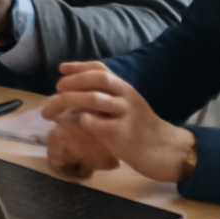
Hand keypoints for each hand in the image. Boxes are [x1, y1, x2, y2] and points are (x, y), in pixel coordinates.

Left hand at [40, 61, 195, 182]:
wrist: (167, 152)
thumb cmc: (142, 130)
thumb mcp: (128, 107)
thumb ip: (108, 99)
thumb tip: (75, 95)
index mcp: (126, 89)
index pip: (101, 69)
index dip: (79, 66)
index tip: (61, 68)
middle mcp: (126, 97)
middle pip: (97, 79)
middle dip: (72, 81)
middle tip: (56, 90)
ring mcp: (126, 115)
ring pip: (94, 99)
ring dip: (68, 102)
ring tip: (52, 112)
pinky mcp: (123, 135)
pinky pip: (98, 124)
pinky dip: (84, 120)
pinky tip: (78, 123)